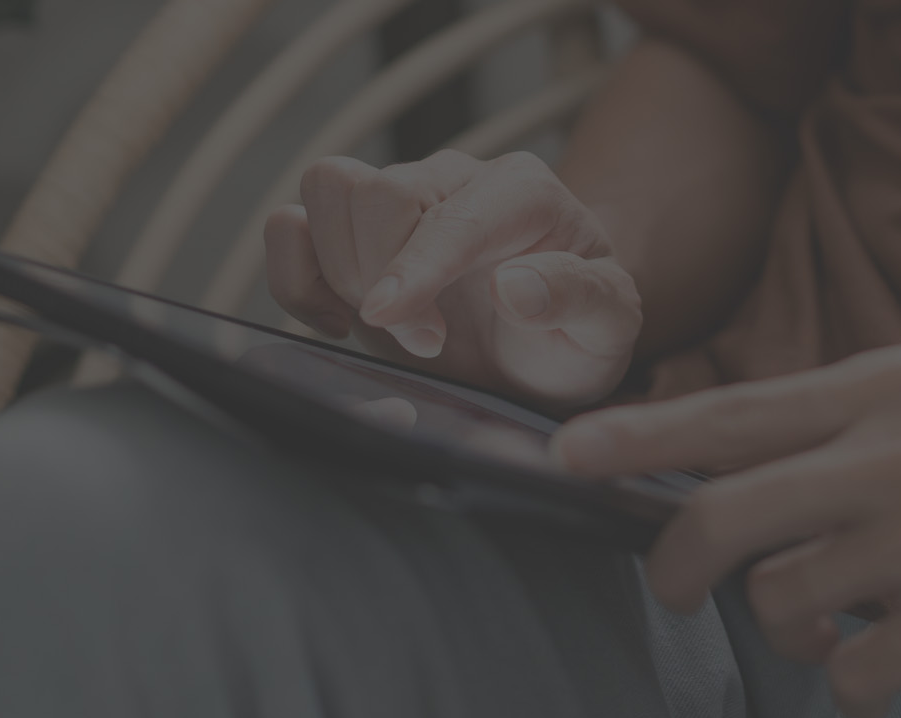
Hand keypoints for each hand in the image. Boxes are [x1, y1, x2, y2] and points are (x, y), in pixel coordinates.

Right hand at [264, 149, 640, 407]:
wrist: (543, 353)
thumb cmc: (577, 333)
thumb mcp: (610, 327)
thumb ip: (580, 299)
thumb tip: (518, 285)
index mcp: (524, 191)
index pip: (454, 212)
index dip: (417, 265)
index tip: (396, 320)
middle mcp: (454, 180)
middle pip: (378, 190)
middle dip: (383, 276)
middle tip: (426, 345)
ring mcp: (398, 201)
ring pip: (327, 189)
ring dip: (339, 270)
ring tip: (385, 327)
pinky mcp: (352, 237)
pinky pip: (290, 227)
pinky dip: (295, 277)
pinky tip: (337, 322)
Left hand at [552, 345, 900, 717]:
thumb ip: (845, 419)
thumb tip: (746, 457)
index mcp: (876, 393)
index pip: (727, 415)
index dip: (633, 438)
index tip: (564, 454)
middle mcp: (884, 460)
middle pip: (722, 519)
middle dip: (674, 567)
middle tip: (674, 592)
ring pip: (783, 604)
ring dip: (788, 630)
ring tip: (834, 625)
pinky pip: (851, 673)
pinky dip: (849, 686)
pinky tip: (880, 672)